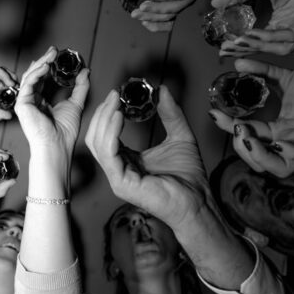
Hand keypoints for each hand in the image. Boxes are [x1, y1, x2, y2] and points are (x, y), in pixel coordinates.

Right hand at [15, 46, 89, 164]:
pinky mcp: (22, 104)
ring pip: (30, 76)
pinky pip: (27, 84)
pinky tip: (45, 66)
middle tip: (53, 50)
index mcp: (41, 102)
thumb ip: (80, 87)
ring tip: (51, 55)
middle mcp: (32, 101)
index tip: (56, 55)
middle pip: (35, 75)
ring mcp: (25, 102)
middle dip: (44, 61)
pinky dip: (36, 73)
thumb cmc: (64, 132)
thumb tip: (85, 72)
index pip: (42, 79)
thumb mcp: (76, 103)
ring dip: (40, 63)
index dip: (48, 65)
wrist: (57, 145)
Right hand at [85, 84, 208, 230]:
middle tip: (113, 94)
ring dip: (104, 120)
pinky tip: (119, 117)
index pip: (106, 135)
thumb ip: (171, 115)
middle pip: (96, 137)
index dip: (108, 114)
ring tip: (115, 102)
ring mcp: (117, 178)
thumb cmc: (188, 178)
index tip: (116, 94)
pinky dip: (110, 133)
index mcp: (127, 160)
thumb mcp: (180, 137)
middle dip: (102, 113)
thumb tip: (163, 91)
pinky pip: (108, 155)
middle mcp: (118, 169)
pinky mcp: (122, 184)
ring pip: (98, 144)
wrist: (197, 202)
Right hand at [208, 58, 293, 175]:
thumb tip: (238, 62)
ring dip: (260, 157)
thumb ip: (262, 72)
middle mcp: (289, 142)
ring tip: (249, 138)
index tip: (216, 113)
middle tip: (236, 128)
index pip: (248, 136)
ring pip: (280, 168)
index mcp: (278, 130)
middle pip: (258, 160)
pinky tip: (281, 142)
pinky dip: (292, 153)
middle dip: (241, 147)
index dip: (230, 128)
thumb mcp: (286, 78)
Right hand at [213, 0, 293, 56]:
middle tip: (227, 48)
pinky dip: (273, 36)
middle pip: (269, 48)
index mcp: (281, 22)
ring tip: (239, 41)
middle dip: (247, 50)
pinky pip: (293, 33)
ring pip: (281, 45)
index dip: (242, 46)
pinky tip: (255, 33)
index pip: (260, 41)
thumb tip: (216, 2)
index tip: (222, 48)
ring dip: (258, 45)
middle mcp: (292, 26)